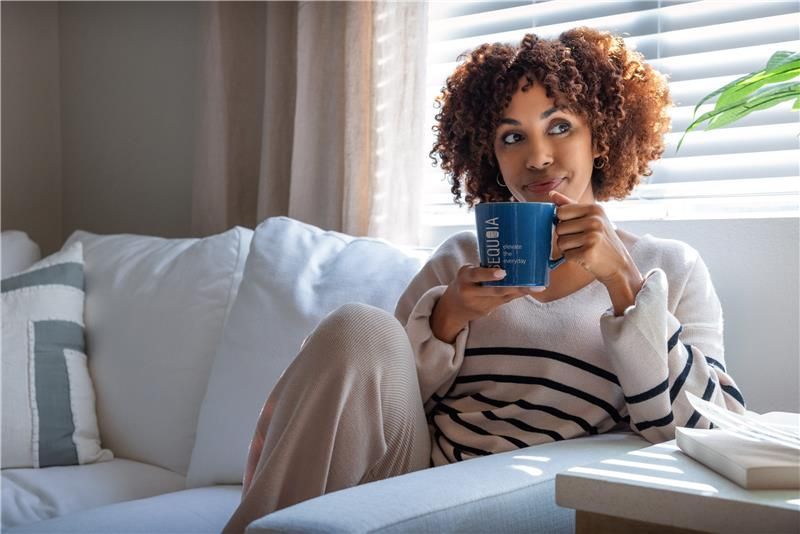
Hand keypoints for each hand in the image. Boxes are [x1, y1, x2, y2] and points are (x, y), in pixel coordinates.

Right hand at [431, 265, 536, 342]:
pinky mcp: (487, 310)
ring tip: (536, 288)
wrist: (453, 308)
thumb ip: (483, 268)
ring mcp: (480, 303)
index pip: (476, 274)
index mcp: (465, 276)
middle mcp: (471, 291)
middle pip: (493, 290)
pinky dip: (517, 295)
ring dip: (519, 291)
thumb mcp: (468, 273)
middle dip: (512, 287)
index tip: (502, 272)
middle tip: (529, 284)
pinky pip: (505, 301)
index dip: (489, 274)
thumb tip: (508, 253)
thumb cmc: (465, 283)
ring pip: (502, 296)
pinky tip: (530, 291)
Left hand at [549, 190, 643, 313]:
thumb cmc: (602, 240)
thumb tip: (551, 194)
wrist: (619, 265)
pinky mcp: (588, 253)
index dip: (563, 221)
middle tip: (582, 241)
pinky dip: (572, 258)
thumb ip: (570, 205)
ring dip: (568, 249)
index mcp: (594, 209)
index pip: (560, 211)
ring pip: (560, 242)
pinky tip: (585, 257)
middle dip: (565, 237)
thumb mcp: (592, 218)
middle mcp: (594, 221)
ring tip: (584, 248)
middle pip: (559, 228)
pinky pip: (566, 255)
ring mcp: (592, 237)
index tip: (576, 227)